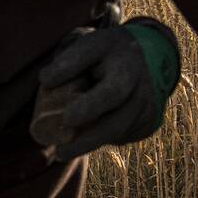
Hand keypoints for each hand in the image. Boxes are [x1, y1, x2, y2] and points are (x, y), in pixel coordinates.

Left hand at [32, 25, 164, 159]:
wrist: (152, 53)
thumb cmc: (109, 51)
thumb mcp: (91, 45)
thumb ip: (69, 61)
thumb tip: (45, 81)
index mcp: (127, 67)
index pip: (111, 91)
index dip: (89, 107)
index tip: (66, 119)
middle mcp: (143, 90)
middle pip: (116, 123)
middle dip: (87, 140)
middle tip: (60, 152)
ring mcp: (149, 108)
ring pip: (118, 133)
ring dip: (90, 143)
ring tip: (64, 150)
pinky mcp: (149, 123)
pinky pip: (123, 136)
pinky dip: (102, 139)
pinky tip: (87, 136)